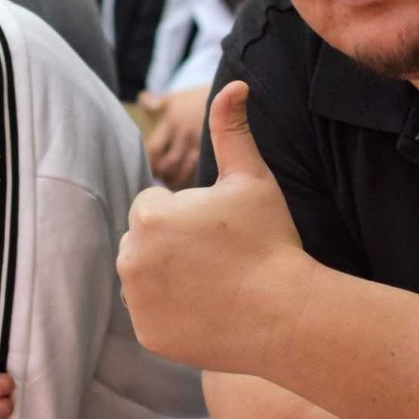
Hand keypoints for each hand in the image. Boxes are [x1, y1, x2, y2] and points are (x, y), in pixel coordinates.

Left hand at [118, 81, 307, 374]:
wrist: (286, 315)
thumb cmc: (271, 241)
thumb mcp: (252, 179)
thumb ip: (231, 129)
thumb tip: (236, 83)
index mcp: (149, 216)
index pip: (153, 205)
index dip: (187, 214)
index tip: (218, 229)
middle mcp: (131, 257)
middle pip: (143, 240)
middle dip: (171, 244)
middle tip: (218, 258)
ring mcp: (136, 300)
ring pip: (144, 275)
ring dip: (167, 275)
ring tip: (213, 282)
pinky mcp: (146, 334)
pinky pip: (150, 312)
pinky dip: (171, 311)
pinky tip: (207, 310)